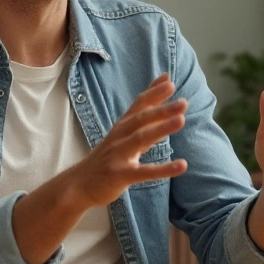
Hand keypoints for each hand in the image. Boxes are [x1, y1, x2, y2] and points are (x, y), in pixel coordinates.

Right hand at [67, 74, 188, 208]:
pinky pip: (144, 172)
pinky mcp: (120, 175)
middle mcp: (120, 137)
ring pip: (141, 139)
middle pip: (141, 119)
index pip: (138, 105)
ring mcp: (119, 155)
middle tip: (183, 102)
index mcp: (122, 126)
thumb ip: (144, 118)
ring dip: (161, 129)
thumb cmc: (108, 156)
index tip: (169, 80)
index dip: (153, 92)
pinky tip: (182, 165)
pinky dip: (163, 169)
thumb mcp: (124, 135)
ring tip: (181, 120)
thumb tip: (161, 99)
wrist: (79, 183)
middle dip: (161, 109)